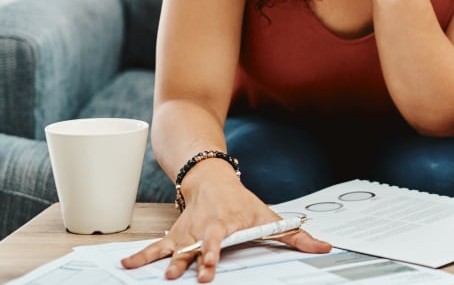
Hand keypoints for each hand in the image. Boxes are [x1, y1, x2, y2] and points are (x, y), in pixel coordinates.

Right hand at [121, 182, 330, 281]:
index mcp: (226, 225)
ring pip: (174, 248)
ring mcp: (188, 232)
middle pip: (195, 247)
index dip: (213, 255)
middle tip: (185, 277)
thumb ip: (297, 236)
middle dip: (190, 263)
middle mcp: (204, 228)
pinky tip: (127, 264)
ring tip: (155, 275)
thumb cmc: (244, 203)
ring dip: (165, 261)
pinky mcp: (175, 235)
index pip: (219, 241)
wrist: (213, 178)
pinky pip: (156, 246)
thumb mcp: (272, 217)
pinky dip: (142, 255)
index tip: (208, 270)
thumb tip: (326, 248)